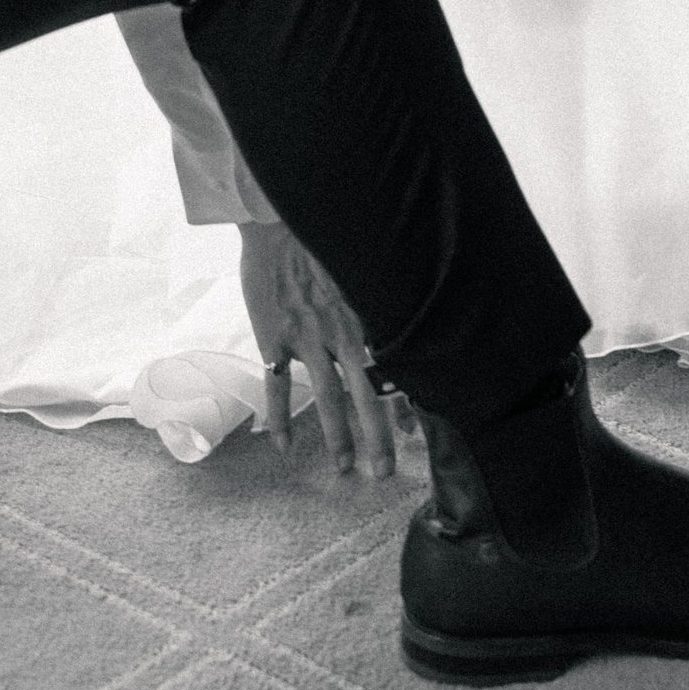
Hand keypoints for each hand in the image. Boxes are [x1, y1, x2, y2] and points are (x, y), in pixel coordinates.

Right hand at [237, 218, 398, 475]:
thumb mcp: (363, 261)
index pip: (393, 368)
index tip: (414, 433)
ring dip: (336, 436)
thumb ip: (382, 290)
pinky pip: (277, 386)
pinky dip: (279, 417)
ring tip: (345, 466)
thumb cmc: (325, 235)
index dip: (404, 403)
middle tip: (385, 472)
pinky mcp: (274, 339)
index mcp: (365, 315)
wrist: (277, 217)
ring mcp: (306, 339)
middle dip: (377, 436)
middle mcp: (340, 333)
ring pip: (327, 398)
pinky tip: (281, 445)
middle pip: (365, 394)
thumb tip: (413, 303)